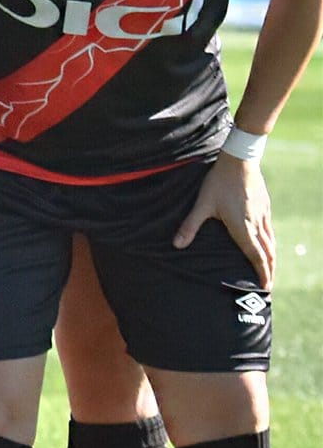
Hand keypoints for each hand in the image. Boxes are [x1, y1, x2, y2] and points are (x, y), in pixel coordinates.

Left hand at [173, 152, 273, 287]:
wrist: (240, 160)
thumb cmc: (219, 183)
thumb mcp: (202, 205)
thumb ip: (190, 226)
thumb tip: (176, 245)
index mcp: (243, 227)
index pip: (256, 256)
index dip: (261, 272)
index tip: (265, 286)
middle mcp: (257, 223)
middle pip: (267, 252)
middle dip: (268, 270)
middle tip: (269, 284)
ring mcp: (263, 214)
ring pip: (271, 241)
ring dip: (271, 257)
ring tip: (269, 268)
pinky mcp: (265, 206)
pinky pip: (270, 230)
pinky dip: (271, 242)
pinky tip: (267, 242)